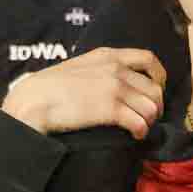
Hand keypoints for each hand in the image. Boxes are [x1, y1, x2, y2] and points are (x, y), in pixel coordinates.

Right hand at [2, 48, 166, 137]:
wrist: (33, 100)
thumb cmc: (49, 87)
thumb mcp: (78, 66)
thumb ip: (98, 69)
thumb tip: (114, 83)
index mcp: (108, 55)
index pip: (149, 59)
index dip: (159, 77)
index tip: (156, 90)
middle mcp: (116, 69)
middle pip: (154, 88)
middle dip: (156, 106)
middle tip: (148, 118)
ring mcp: (114, 88)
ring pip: (151, 107)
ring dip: (149, 121)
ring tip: (139, 129)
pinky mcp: (110, 109)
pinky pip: (140, 122)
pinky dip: (141, 131)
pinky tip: (134, 136)